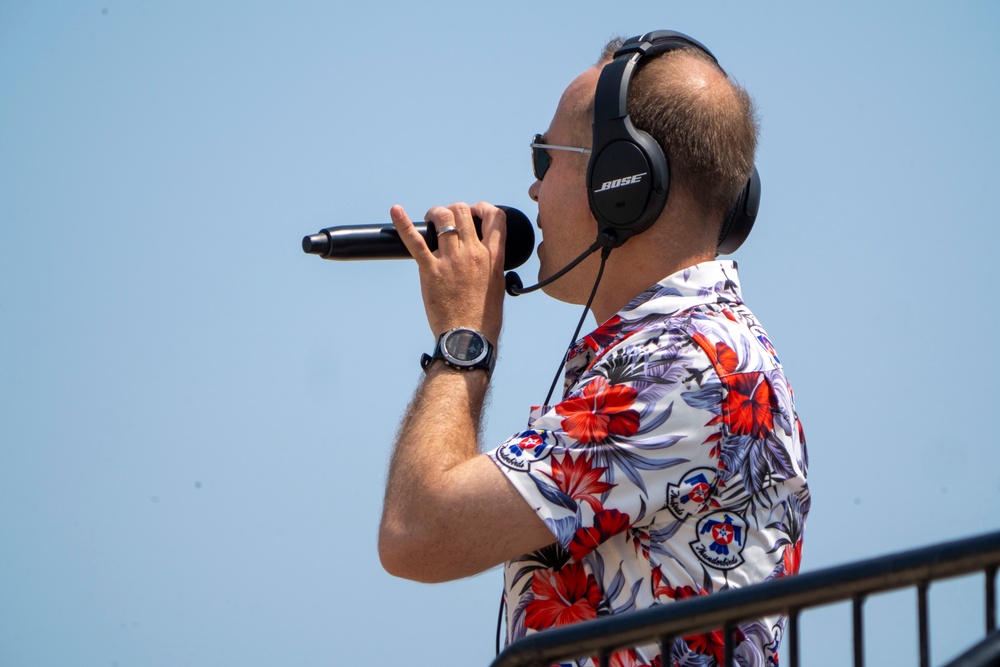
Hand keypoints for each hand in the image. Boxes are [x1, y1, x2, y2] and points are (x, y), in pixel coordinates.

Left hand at [390, 201, 506, 344]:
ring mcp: (451, 260)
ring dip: (435, 214)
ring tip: (430, 220)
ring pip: (443, 219)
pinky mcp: (430, 270)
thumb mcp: (496, 284)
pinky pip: (415, 242)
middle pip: (463, 212)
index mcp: (493, 257)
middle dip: (453, 210)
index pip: (496, 217)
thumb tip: (481, 255)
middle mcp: (473, 253)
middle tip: (446, 220)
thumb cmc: (483, 317)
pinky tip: (396, 211)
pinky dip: (403, 224)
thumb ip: (491, 265)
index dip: (483, 207)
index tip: (475, 212)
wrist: (468, 337)